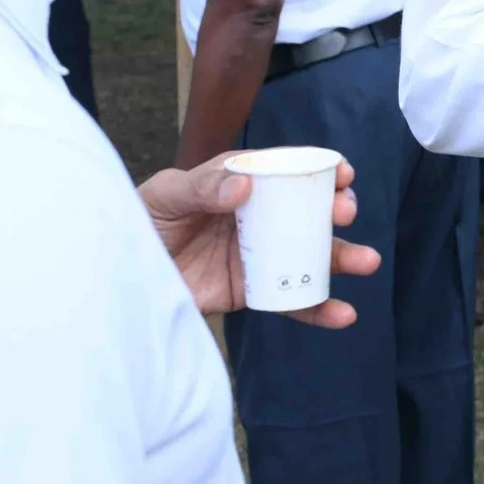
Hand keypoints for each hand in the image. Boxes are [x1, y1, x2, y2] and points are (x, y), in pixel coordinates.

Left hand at [140, 155, 382, 325]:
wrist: (117, 279)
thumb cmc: (139, 223)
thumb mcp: (166, 196)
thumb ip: (202, 187)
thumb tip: (245, 185)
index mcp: (240, 183)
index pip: (288, 171)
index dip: (319, 169)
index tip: (342, 173)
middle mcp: (258, 217)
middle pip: (308, 211)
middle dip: (335, 210)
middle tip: (344, 212)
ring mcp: (259, 255)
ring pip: (310, 256)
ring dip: (342, 258)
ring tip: (366, 261)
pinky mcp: (253, 292)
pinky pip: (292, 301)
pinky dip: (318, 309)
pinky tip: (343, 314)